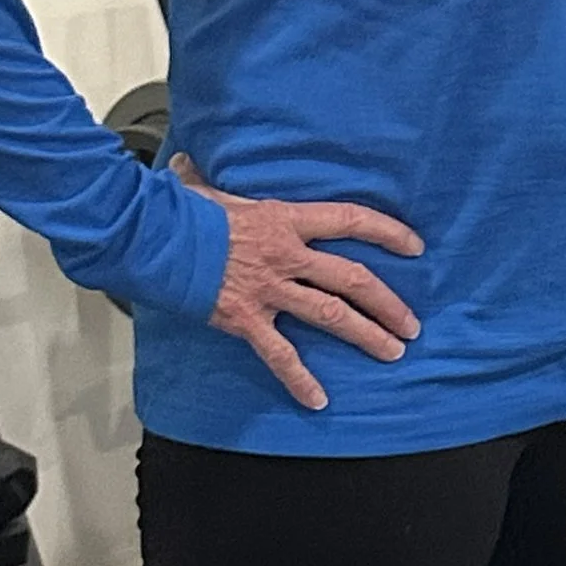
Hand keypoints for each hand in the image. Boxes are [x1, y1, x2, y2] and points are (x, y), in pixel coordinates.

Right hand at [170, 156, 424, 413]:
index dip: (387, 232)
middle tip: (411, 323)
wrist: (150, 239)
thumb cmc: (176, 212)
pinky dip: (300, 379)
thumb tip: (186, 164)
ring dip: (367, 335)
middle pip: (352, 279)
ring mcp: (269, 289)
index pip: (350, 220)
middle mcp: (286, 255)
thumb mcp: (202, 189)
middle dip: (387, 303)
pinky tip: (318, 400)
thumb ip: (204, 181)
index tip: (414, 246)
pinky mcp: (247, 318)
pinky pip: (281, 354)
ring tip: (392, 352)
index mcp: (285, 220)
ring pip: (332, 315)